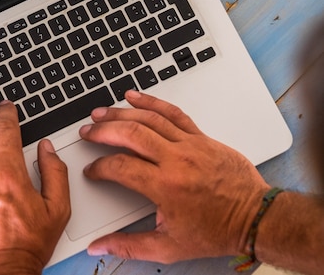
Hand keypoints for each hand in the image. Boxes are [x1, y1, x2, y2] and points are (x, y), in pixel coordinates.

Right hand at [80, 90, 269, 262]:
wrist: (255, 218)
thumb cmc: (216, 231)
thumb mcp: (168, 247)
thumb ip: (128, 246)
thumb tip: (99, 247)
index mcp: (165, 187)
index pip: (119, 166)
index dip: (99, 167)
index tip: (92, 170)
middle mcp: (176, 161)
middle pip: (130, 134)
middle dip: (102, 132)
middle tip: (86, 132)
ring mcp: (190, 145)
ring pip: (148, 119)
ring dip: (120, 113)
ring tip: (100, 113)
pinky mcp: (201, 137)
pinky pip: (173, 113)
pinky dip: (151, 102)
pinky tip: (134, 96)